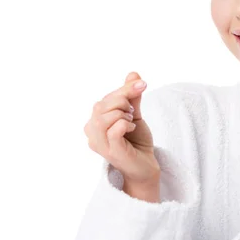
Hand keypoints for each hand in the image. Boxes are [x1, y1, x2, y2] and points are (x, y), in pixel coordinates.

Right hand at [84, 72, 159, 200]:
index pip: (103, 99)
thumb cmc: (137, 141)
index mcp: (94, 122)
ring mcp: (100, 144)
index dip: (123, 89)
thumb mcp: (135, 114)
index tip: (142, 84)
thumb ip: (132, 96)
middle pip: (100, 106)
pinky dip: (125, 124)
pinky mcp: (111, 152)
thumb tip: (133, 74)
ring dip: (123, 113)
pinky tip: (131, 128)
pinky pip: (113, 130)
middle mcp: (92, 133)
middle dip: (123, 101)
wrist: (147, 165)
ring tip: (131, 121)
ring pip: (104, 117)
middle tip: (134, 112)